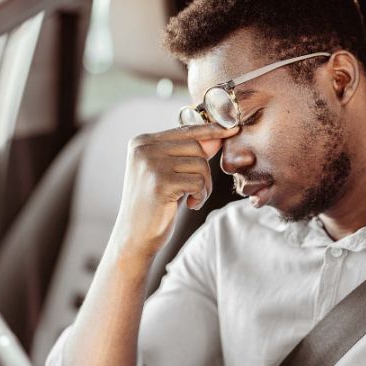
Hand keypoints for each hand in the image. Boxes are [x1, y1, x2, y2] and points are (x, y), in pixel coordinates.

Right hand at [112, 124, 238, 257]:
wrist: (134, 237)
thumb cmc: (154, 204)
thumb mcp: (169, 173)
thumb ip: (187, 153)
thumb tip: (218, 136)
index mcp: (142, 142)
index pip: (185, 130)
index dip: (210, 130)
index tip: (231, 129)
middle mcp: (143, 148)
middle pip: (196, 147)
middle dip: (205, 170)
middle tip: (197, 190)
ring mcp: (150, 164)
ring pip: (200, 164)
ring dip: (204, 185)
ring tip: (191, 198)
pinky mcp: (160, 182)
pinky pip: (198, 181)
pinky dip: (201, 195)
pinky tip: (190, 204)